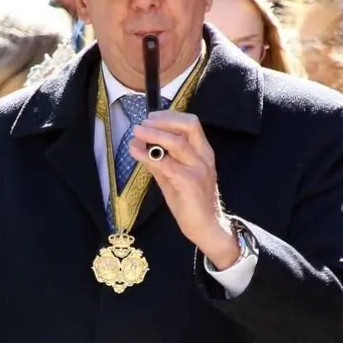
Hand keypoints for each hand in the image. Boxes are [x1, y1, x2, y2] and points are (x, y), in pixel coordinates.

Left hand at [131, 112, 239, 267]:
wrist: (205, 226)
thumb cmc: (190, 201)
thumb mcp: (172, 176)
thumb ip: (159, 160)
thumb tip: (139, 144)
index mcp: (203, 152)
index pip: (191, 123)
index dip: (170, 116)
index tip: (151, 117)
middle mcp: (204, 157)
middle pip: (189, 125)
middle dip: (164, 120)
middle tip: (144, 123)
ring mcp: (199, 169)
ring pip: (177, 143)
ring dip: (154, 134)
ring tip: (137, 133)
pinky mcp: (190, 183)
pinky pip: (167, 164)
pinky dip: (148, 156)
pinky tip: (136, 153)